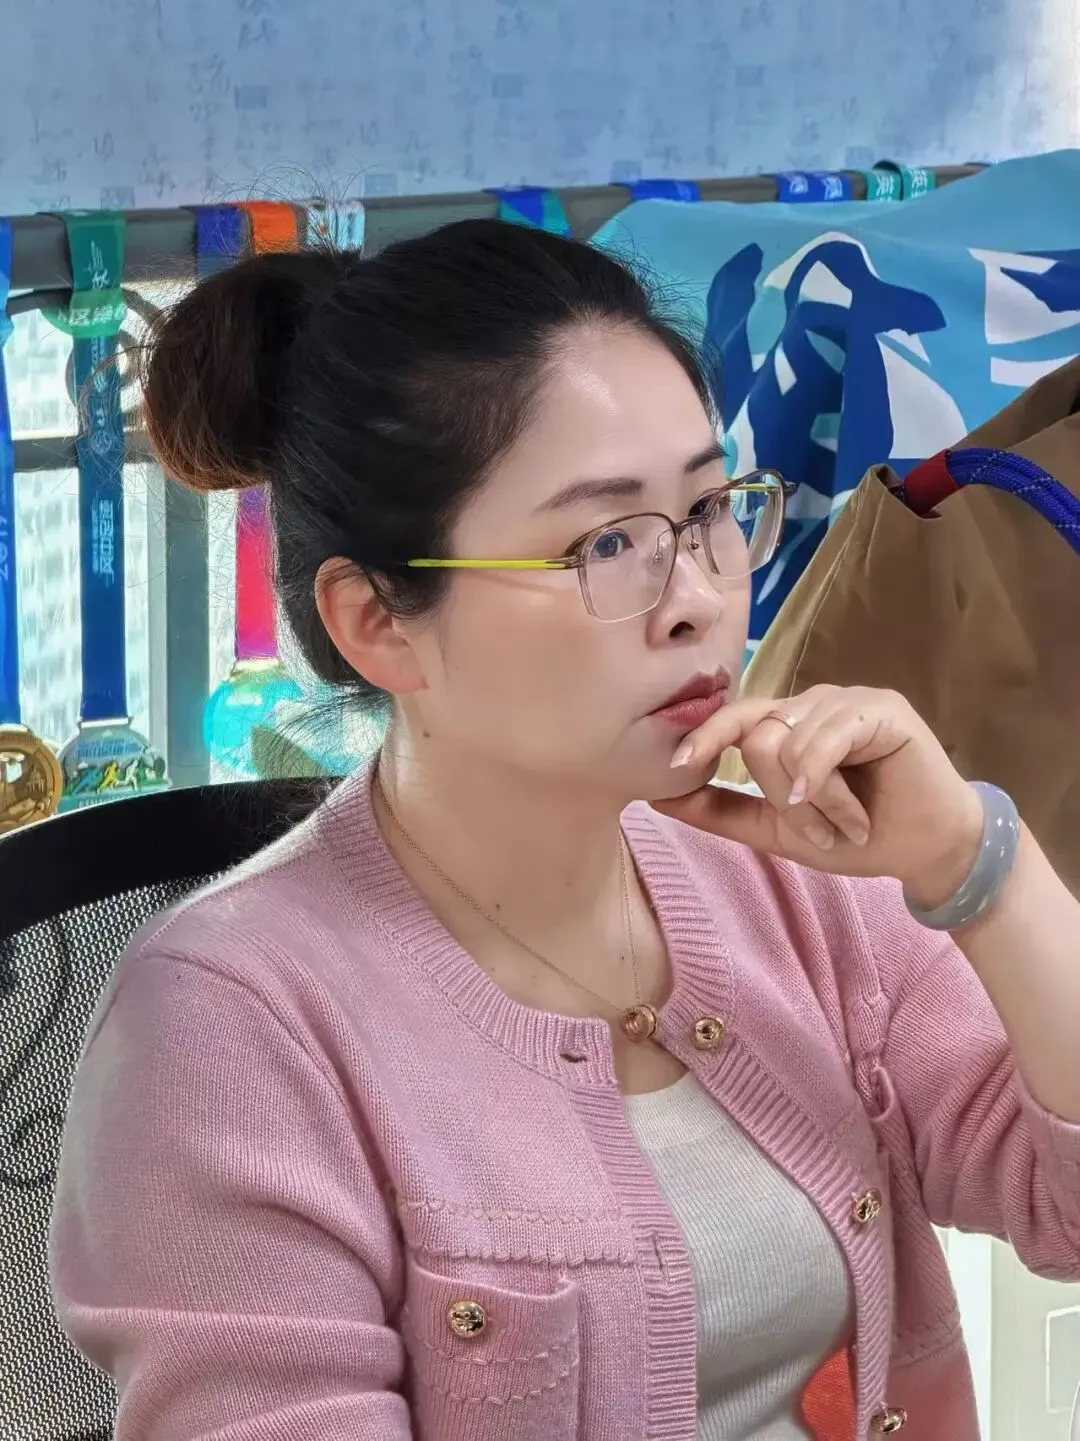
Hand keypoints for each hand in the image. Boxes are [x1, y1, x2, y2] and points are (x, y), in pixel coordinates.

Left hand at [654, 685, 983, 907]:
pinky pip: (827, 734)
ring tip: (849, 822)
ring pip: (790, 740)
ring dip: (815, 799)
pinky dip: (822, 773)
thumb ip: (721, 811)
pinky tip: (830, 801)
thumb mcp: (776, 829)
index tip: (678, 765)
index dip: (705, 737)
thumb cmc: (855, 836)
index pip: (733, 717)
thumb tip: (656, 796)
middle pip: (757, 733)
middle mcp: (811, 704)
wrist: (923, 851)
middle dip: (782, 795)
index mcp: (786, 725)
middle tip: (821, 830)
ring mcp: (846, 700)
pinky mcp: (881, 708)